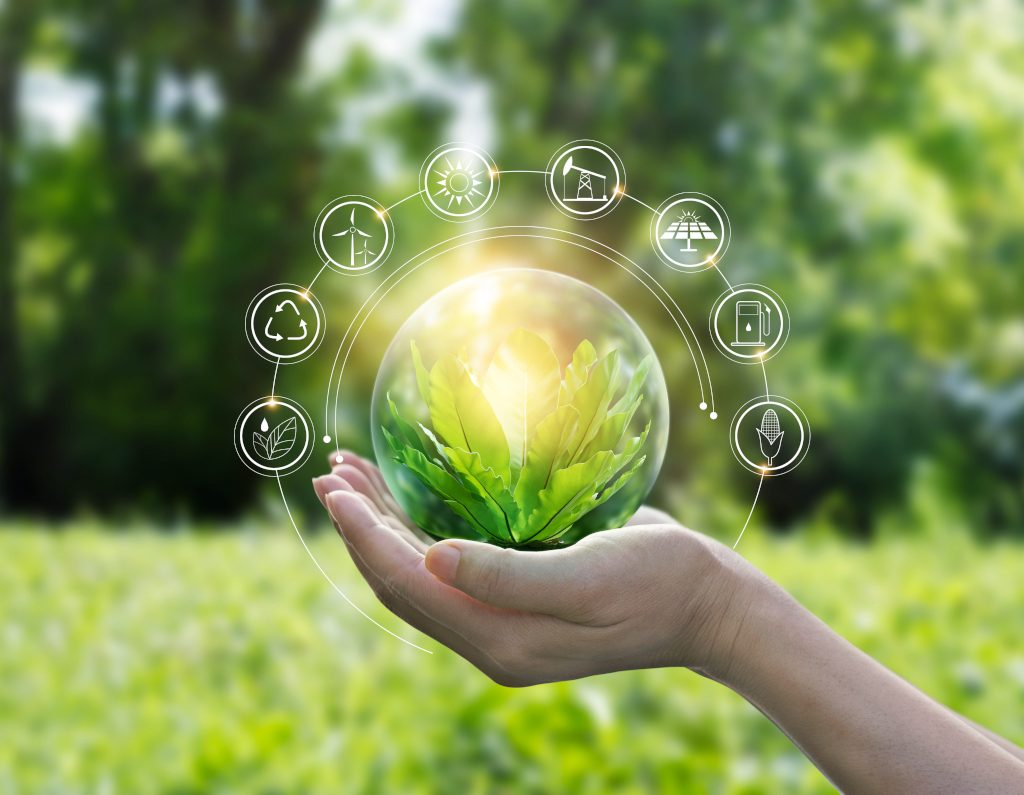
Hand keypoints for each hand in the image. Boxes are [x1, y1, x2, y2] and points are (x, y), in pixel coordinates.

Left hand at [313, 452, 761, 686]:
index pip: (408, 585)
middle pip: (403, 580)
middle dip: (362, 527)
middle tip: (331, 472)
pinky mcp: (519, 596)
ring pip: (421, 572)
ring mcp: (504, 619)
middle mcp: (492, 635)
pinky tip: (411, 494)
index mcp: (501, 639)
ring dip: (384, 525)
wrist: (707, 603)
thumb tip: (430, 560)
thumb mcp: (588, 577)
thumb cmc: (659, 582)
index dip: (365, 536)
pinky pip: (452, 565)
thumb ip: (507, 575)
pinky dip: (421, 529)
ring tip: (353, 474)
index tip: (336, 488)